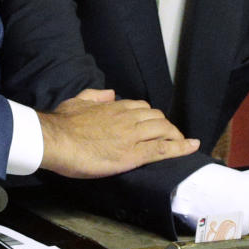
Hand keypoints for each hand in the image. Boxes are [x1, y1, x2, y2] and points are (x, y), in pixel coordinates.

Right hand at [37, 90, 199, 177]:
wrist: (56, 139)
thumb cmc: (62, 123)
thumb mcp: (77, 101)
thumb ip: (95, 95)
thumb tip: (109, 93)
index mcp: (114, 107)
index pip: (141, 107)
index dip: (150, 116)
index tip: (153, 123)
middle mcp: (127, 118)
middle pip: (157, 117)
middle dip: (165, 125)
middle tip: (168, 136)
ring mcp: (132, 136)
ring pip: (164, 130)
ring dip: (175, 135)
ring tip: (181, 143)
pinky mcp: (133, 154)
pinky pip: (163, 149)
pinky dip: (181, 147)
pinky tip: (192, 147)